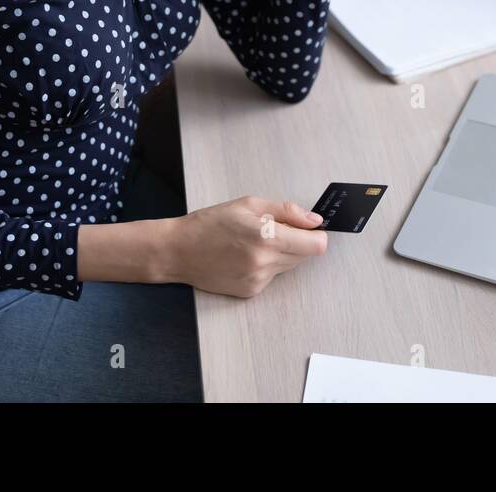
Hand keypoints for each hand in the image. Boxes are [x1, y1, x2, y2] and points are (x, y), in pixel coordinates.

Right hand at [161, 195, 327, 296]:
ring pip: (289, 266)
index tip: (310, 229)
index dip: (317, 235)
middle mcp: (265, 262)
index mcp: (267, 237)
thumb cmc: (209, 223)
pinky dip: (266, 265)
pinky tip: (245, 256)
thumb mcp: (248, 204)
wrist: (178, 251)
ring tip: (255, 242)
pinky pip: (272, 276)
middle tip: (274, 229)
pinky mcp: (251, 291)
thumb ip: (286, 211)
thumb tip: (314, 220)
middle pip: (305, 256)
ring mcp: (258, 280)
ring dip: (281, 253)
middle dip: (298, 241)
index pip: (316, 246)